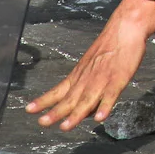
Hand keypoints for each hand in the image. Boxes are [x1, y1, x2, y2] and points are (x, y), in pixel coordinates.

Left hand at [26, 0, 154, 129]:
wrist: (125, 27)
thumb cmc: (110, 45)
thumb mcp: (91, 63)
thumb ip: (85, 84)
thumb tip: (84, 104)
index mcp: (79, 75)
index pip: (58, 91)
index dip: (43, 101)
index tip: (29, 109)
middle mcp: (87, 78)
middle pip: (70, 99)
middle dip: (56, 113)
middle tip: (43, 123)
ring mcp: (102, 79)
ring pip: (87, 100)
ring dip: (76, 115)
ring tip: (66, 126)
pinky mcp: (118, 78)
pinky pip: (111, 95)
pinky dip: (105, 106)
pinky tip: (100, 118)